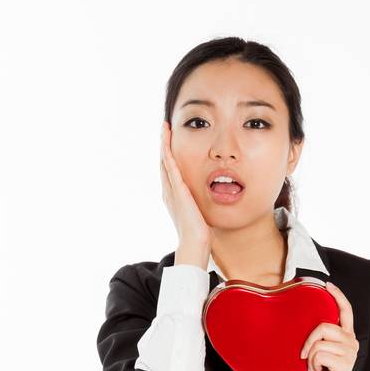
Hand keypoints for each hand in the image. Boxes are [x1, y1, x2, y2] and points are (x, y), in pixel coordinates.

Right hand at [159, 120, 211, 261]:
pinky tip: (167, 139)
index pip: (169, 171)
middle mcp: (169, 191)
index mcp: (173, 196)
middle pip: (164, 163)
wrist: (195, 242)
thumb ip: (197, 204)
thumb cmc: (198, 233)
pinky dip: (168, 151)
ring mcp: (172, 190)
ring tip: (164, 128)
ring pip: (165, 161)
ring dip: (164, 143)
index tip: (170, 143)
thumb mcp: (198, 213)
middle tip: (165, 129)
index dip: (169, 156)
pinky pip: (170, 165)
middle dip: (164, 145)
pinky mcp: (178, 189)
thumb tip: (204, 202)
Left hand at [300, 281, 358, 370]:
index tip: (327, 285)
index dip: (337, 296)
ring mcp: (349, 352)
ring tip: (313, 366)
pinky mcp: (344, 363)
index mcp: (346, 336)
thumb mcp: (319, 350)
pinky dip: (312, 363)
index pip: (346, 310)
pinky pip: (319, 354)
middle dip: (309, 340)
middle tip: (304, 354)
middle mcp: (351, 341)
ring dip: (309, 356)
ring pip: (320, 342)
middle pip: (324, 326)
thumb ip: (319, 336)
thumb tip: (304, 320)